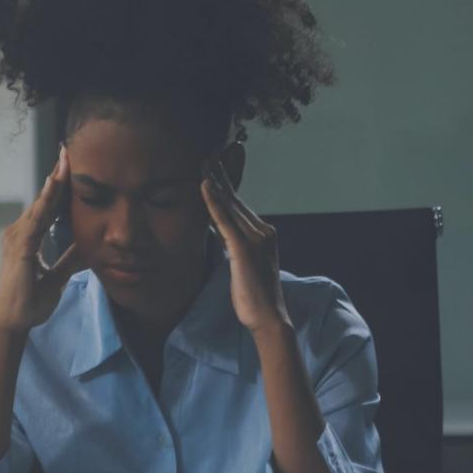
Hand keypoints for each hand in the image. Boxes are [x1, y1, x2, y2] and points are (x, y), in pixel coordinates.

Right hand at [0, 145, 83, 333]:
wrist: (11, 323)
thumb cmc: (28, 303)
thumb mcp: (56, 278)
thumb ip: (69, 260)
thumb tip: (87, 247)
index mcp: (27, 238)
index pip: (48, 207)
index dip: (60, 187)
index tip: (71, 166)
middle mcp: (18, 233)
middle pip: (43, 199)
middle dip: (58, 175)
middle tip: (69, 149)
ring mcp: (16, 237)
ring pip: (40, 203)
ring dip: (54, 181)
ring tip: (66, 159)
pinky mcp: (19, 246)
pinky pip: (36, 218)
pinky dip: (46, 200)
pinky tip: (56, 184)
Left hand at [200, 159, 291, 333]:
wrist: (269, 318)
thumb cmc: (254, 298)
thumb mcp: (242, 265)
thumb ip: (234, 246)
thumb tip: (220, 232)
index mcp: (264, 234)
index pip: (240, 204)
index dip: (226, 184)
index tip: (214, 166)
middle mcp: (263, 231)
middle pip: (236, 198)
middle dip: (221, 175)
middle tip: (207, 153)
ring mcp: (256, 238)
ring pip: (230, 204)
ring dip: (215, 181)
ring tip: (202, 162)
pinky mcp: (245, 248)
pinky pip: (225, 220)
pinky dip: (213, 201)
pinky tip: (204, 186)